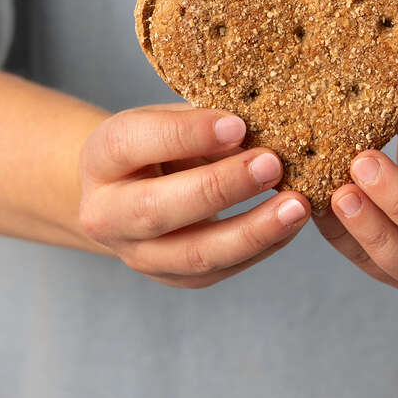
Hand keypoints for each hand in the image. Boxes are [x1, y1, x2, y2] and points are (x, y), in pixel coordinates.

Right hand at [78, 104, 309, 287]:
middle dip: (220, 187)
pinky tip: (291, 222)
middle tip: (272, 164)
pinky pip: (221, 269)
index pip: (134, 144)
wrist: (132, 193)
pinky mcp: (174, 278)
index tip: (238, 123)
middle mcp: (106, 214)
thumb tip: (254, 129)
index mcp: (101, 158)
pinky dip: (263, 246)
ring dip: (252, 230)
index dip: (187, 134)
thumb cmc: (157, 144)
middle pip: (158, 209)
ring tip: (296, 205)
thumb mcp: (165, 119)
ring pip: (195, 253)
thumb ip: (199, 123)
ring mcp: (138, 255)